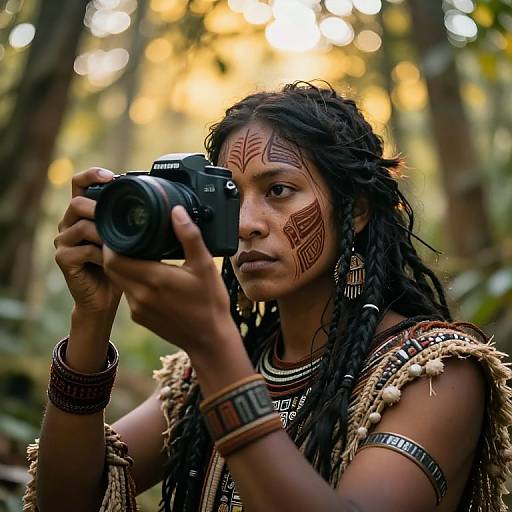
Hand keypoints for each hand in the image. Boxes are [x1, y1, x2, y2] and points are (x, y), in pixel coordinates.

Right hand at [54, 167, 121, 314]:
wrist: (104, 298)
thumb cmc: (118, 265)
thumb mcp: (126, 238)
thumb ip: (128, 221)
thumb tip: (155, 203)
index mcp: (83, 213)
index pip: (78, 184)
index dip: (92, 175)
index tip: (111, 177)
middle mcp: (68, 223)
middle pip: (77, 203)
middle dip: (100, 210)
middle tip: (121, 219)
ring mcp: (63, 241)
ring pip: (81, 226)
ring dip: (105, 234)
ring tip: (121, 244)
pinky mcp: (63, 259)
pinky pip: (82, 249)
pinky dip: (101, 255)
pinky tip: (112, 261)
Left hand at [102, 206, 237, 355]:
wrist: (209, 340)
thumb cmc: (210, 303)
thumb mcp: (205, 266)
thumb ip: (189, 236)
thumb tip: (176, 211)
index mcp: (153, 279)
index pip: (114, 256)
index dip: (112, 241)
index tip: (122, 228)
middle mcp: (140, 295)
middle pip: (110, 267)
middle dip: (114, 250)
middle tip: (127, 235)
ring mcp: (137, 308)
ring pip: (117, 279)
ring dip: (121, 265)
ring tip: (135, 250)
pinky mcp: (139, 317)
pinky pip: (127, 292)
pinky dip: (130, 279)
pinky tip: (146, 273)